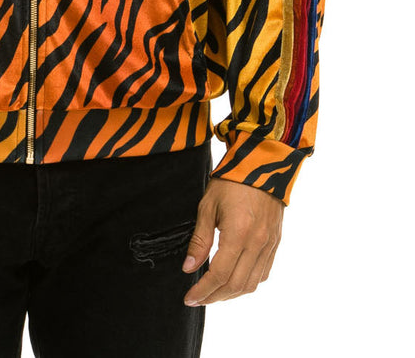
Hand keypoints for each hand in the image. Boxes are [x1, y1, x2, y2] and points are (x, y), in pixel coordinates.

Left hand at [182, 178, 282, 304]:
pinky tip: (234, 280)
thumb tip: (188, 269)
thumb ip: (200, 240)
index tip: (189, 298)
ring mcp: (269, 244)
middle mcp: (257, 243)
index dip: (203, 290)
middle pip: (236, 285)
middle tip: (198, 299)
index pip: (220, 275)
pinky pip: (263, 273)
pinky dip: (247, 283)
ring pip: (251, 283)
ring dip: (231, 294)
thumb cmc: (231, 181)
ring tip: (213, 293)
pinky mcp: (275, 242)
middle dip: (215, 297)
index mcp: (239, 233)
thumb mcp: (208, 206)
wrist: (262, 164)